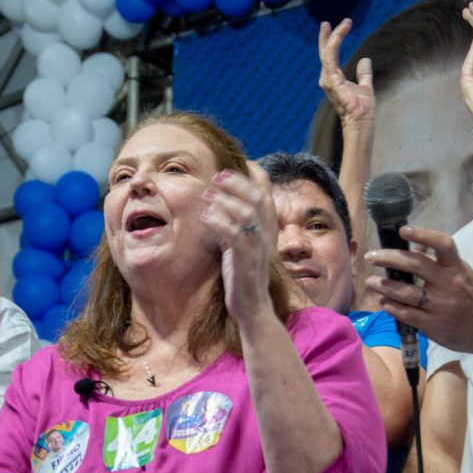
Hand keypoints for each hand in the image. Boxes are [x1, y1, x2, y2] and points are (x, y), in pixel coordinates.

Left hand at [201, 164, 277, 323]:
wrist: (252, 305)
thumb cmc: (242, 272)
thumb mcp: (239, 241)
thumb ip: (234, 220)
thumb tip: (216, 198)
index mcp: (267, 225)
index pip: (266, 190)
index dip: (252, 173)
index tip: (230, 167)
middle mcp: (266, 233)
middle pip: (257, 196)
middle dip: (236, 182)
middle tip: (215, 177)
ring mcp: (258, 247)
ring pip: (248, 213)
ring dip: (226, 200)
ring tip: (207, 196)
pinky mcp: (247, 261)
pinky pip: (236, 236)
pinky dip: (220, 222)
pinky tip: (206, 218)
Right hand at [318, 19, 374, 128]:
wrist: (361, 121)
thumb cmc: (361, 108)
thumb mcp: (365, 86)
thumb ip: (364, 73)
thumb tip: (365, 60)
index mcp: (334, 78)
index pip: (330, 56)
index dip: (332, 41)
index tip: (339, 27)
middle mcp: (328, 79)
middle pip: (324, 52)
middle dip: (326, 36)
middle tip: (326, 23)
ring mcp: (329, 80)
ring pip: (328, 52)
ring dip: (334, 36)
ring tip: (344, 24)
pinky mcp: (333, 82)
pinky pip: (331, 59)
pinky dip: (334, 45)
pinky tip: (339, 34)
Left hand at [364, 225, 472, 353]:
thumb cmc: (472, 297)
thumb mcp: (462, 274)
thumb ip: (440, 263)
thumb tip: (411, 250)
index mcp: (457, 267)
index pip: (442, 244)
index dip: (422, 235)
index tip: (403, 230)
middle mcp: (449, 284)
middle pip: (415, 265)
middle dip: (388, 258)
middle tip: (371, 256)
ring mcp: (441, 305)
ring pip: (406, 292)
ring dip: (384, 286)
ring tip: (370, 282)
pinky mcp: (434, 325)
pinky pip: (407, 313)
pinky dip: (391, 307)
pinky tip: (384, 302)